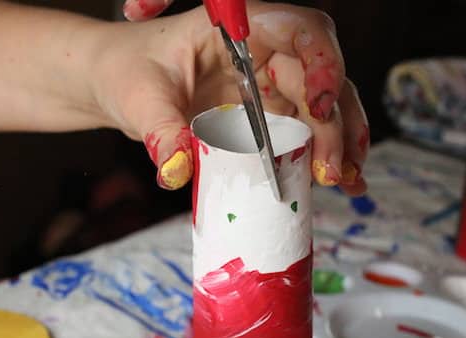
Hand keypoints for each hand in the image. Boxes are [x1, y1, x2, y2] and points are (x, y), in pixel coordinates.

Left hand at [97, 1, 368, 193]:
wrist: (119, 84)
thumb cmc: (128, 70)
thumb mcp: (140, 96)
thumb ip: (161, 130)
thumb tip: (178, 172)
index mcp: (239, 29)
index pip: (299, 30)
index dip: (323, 62)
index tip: (321, 104)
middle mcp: (263, 53)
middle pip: (320, 78)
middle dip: (333, 124)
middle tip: (330, 169)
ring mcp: (267, 85)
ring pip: (323, 106)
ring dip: (340, 143)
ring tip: (347, 180)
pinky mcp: (264, 115)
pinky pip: (302, 132)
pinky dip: (320, 156)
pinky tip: (334, 180)